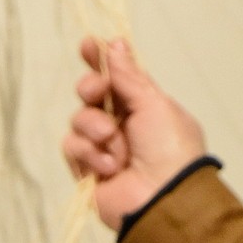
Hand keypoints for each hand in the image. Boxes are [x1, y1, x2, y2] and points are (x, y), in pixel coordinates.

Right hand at [62, 37, 207, 231]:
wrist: (163, 200)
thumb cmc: (170, 147)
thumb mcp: (154, 104)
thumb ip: (128, 76)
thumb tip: (117, 42)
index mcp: (144, 104)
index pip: (116, 75)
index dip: (99, 59)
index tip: (88, 44)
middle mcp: (122, 122)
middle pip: (91, 93)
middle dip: (90, 88)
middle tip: (98, 92)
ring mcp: (103, 146)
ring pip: (79, 119)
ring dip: (94, 127)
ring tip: (113, 142)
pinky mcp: (86, 169)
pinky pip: (73, 147)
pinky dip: (89, 154)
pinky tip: (109, 167)